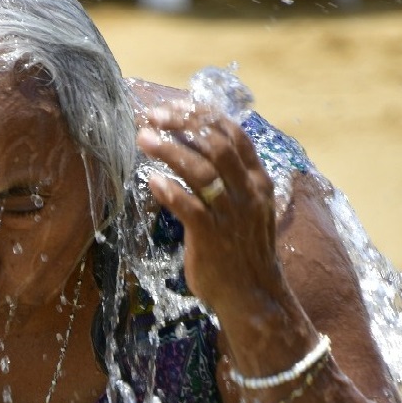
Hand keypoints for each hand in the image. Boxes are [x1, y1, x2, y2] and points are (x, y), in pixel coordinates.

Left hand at [135, 100, 282, 321]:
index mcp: (257, 180)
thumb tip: (200, 149)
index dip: (202, 116)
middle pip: (215, 143)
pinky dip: (168, 189)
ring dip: (169, 149)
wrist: (253, 296)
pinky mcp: (211, 236)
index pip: (233, 134)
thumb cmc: (244, 250)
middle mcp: (246, 192)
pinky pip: (187, 206)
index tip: (175, 106)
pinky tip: (151, 179)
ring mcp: (230, 213)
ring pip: (201, 169)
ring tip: (144, 138)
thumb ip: (232, 180)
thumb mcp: (249, 208)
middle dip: (182, 124)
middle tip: (154, 116)